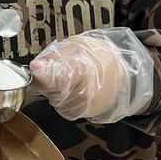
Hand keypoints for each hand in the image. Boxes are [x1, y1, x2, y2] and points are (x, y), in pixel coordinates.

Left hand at [29, 28, 153, 123]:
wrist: (125, 78)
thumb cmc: (103, 58)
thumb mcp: (79, 45)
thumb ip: (55, 55)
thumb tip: (36, 65)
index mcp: (81, 74)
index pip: (51, 79)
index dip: (39, 74)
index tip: (35, 68)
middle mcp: (80, 95)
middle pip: (47, 89)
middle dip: (46, 77)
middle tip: (55, 66)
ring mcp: (79, 108)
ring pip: (50, 96)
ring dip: (53, 85)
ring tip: (69, 74)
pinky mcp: (77, 114)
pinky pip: (58, 103)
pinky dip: (59, 93)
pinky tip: (72, 85)